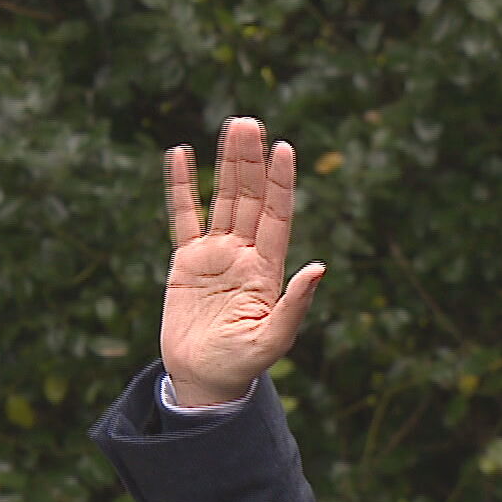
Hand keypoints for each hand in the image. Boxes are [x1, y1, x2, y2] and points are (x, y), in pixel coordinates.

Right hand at [161, 117, 324, 405]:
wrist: (205, 379)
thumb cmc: (244, 364)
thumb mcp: (274, 338)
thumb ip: (296, 304)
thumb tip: (319, 268)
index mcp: (269, 269)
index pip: (277, 215)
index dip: (281, 183)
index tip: (285, 149)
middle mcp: (245, 254)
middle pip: (250, 198)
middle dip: (251, 161)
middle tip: (250, 123)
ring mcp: (216, 255)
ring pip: (223, 200)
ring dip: (228, 164)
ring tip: (234, 126)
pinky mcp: (186, 262)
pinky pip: (183, 217)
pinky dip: (182, 187)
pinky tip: (181, 155)